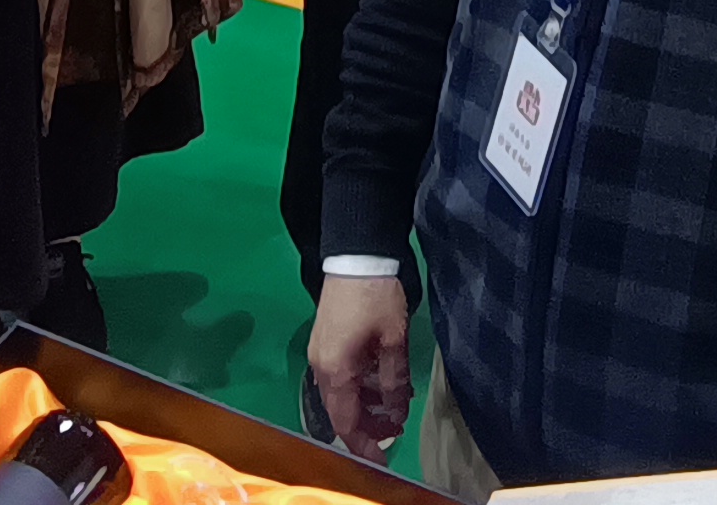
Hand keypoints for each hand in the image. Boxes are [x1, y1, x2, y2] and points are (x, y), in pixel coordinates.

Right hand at [308, 274, 413, 462]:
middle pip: (341, 411)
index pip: (345, 423)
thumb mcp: (393, 340)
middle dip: (368, 425)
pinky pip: (340, 375)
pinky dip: (360, 385)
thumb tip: (395, 413)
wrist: (356, 255)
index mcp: (335, 371)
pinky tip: (381, 380)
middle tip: (396, 428)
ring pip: (341, 393)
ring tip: (394, 405)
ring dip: (366, 404)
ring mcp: (320, 353)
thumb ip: (393, 380)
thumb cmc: (376, 298)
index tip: (383, 460)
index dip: (364, 446)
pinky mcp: (325, 341)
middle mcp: (321, 367)